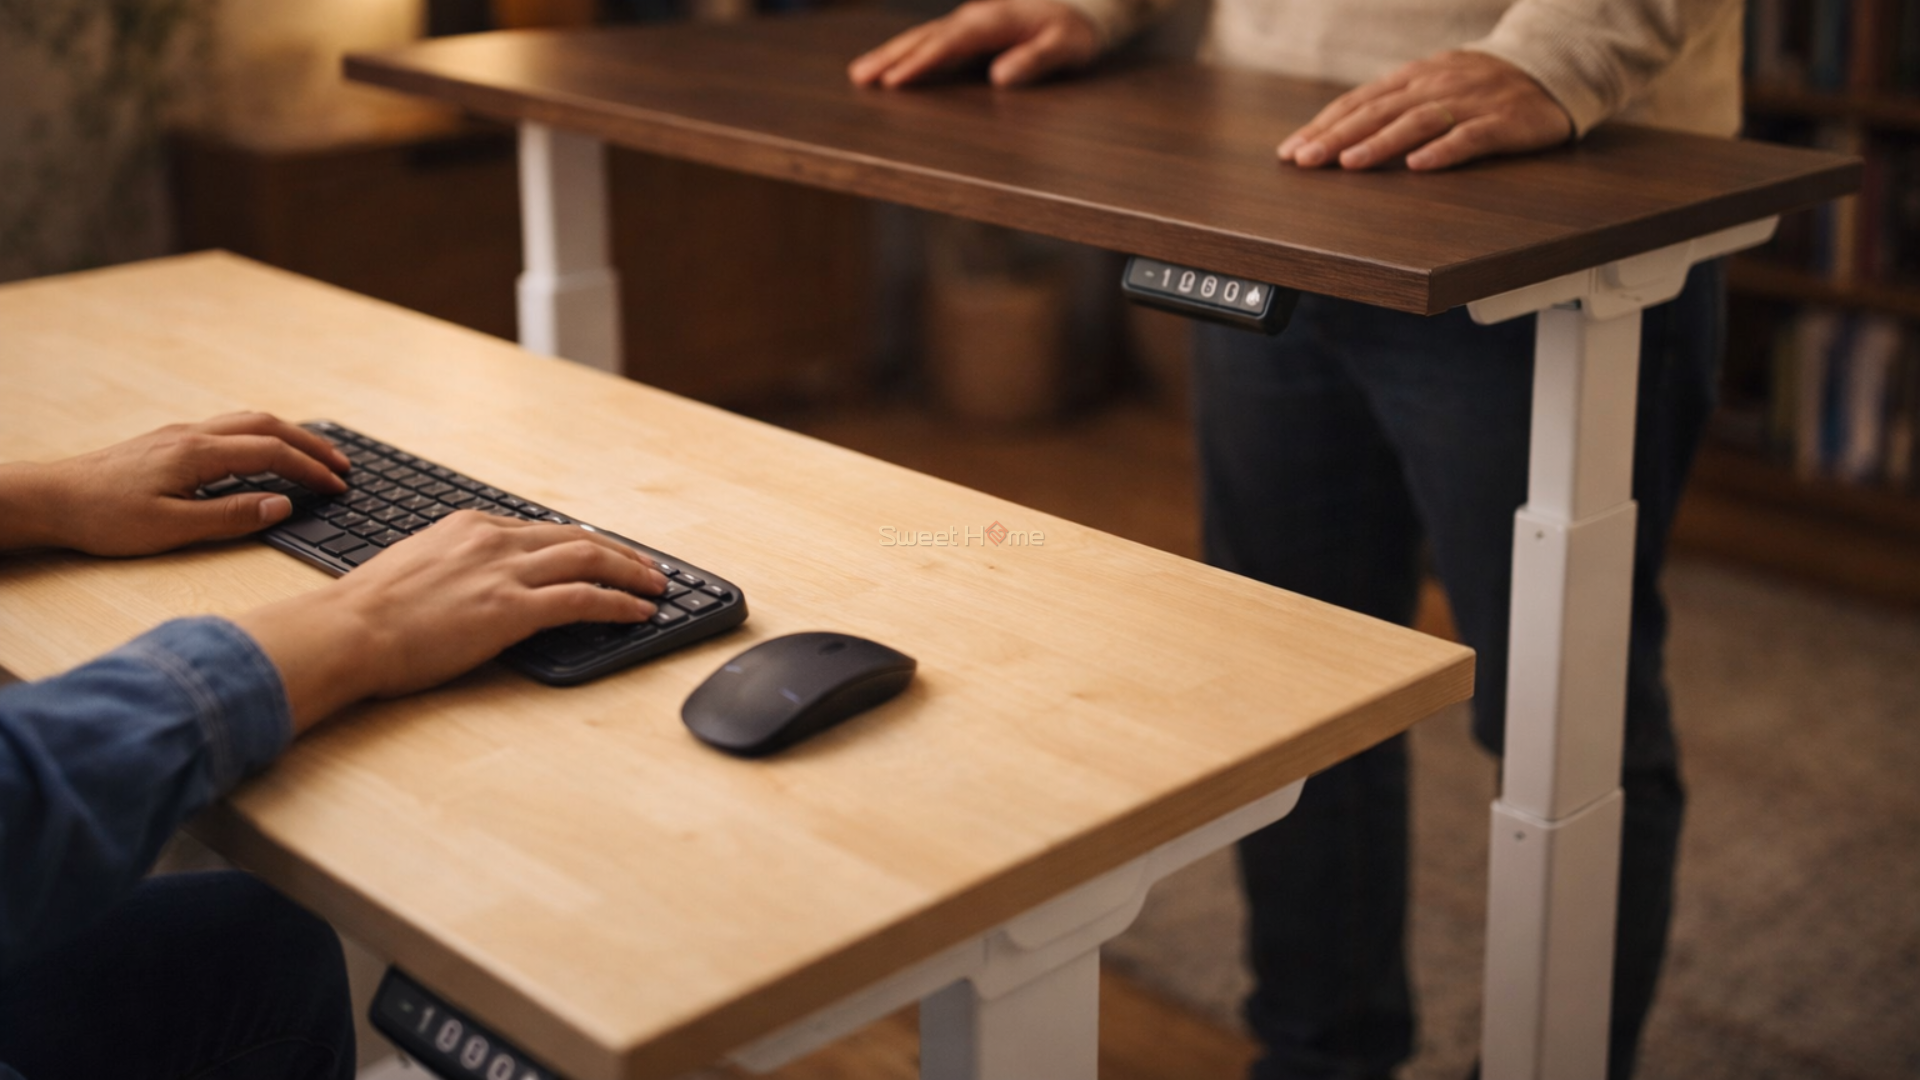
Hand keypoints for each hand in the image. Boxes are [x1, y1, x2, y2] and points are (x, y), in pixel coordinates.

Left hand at [0, 412, 350, 555]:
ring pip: (248, 420)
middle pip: (268, 426)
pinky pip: (229, 428)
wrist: (50, 498)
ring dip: (288, 435)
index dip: (311, 469)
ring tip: (314, 454)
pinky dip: (262, 435)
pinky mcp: (168, 441)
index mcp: (198, 454)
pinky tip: (263, 453)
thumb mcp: (171, 528)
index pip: (272, 453)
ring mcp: (179, 434)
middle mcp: (193, 435)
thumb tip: (281, 505)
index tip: (339, 486)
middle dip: (311, 444)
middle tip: (342, 464)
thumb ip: (230, 516)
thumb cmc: (104, 518)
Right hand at [234, 512, 668, 730]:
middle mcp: (493, 539)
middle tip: (649, 568)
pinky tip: (638, 611)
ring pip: (590, 560)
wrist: (346, 630)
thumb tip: (475, 587)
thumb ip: (454, 568)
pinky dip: (619, 603)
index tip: (603, 556)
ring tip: (657, 588)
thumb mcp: (416, 569)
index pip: (542, 530)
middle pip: (577, 538)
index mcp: (469, 526)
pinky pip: (583, 599)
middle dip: (620, 553)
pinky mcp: (512, 608)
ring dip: (632, 573)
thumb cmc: (366, 612)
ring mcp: (505, 571)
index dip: (581, 545)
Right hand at [848, 0, 1098, 88]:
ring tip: (859, 74)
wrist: (1079, 9)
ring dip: (890, 54)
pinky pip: (931, 41)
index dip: (922, 62)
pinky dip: (906, 53)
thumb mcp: (1067, 47)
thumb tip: (1000, 77)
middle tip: (860, 77)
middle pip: (926, 37)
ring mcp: (968, 22)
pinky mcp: (967, 31)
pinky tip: (887, 67)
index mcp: (994, 21)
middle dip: (891, 57)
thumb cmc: (1074, 32)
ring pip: (922, 37)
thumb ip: (1036, 60)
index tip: (896, 81)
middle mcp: (974, 17)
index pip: (950, 43)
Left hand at [1279, 51, 1571, 171]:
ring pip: (1417, 121)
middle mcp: (1436, 84)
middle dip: (1337, 136)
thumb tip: (1340, 133)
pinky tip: (1418, 166)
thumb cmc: (1483, 85)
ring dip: (1380, 142)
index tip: (1290, 151)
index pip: (1359, 102)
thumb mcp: (1434, 85)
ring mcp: (1470, 101)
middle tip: (1304, 159)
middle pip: (1378, 111)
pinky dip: (1443, 150)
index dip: (1323, 126)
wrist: (1554, 68)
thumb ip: (1393, 105)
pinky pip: (1470, 136)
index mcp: (1415, 78)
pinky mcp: (1504, 121)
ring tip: (1348, 163)